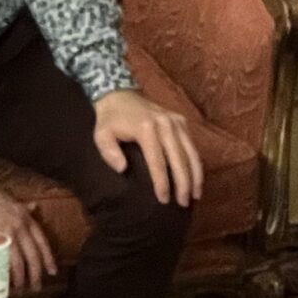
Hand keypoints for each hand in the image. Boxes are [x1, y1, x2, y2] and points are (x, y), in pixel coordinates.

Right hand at [0, 166, 54, 292]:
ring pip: (18, 261)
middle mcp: (19, 227)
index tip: (52, 272)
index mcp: (26, 218)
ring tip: (20, 288)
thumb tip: (35, 207)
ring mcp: (5, 234)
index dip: (48, 259)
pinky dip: (3, 272)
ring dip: (20, 277)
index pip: (42, 242)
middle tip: (36, 287)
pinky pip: (0, 260)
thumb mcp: (12, 201)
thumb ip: (24, 208)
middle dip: (36, 274)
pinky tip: (4, 280)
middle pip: (32, 255)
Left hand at [91, 89, 203, 206]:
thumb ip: (109, 152)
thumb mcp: (101, 135)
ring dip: (195, 175)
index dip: (162, 182)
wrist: (119, 94)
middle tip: (183, 203)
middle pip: (179, 158)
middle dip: (183, 183)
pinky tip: (196, 179)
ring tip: (195, 195)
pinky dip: (196, 163)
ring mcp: (175, 121)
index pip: (157, 161)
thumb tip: (122, 169)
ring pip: (191, 152)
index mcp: (146, 128)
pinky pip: (192, 145)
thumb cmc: (110, 120)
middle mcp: (165, 124)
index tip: (164, 200)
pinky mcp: (181, 120)